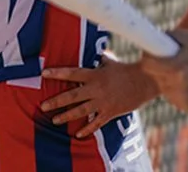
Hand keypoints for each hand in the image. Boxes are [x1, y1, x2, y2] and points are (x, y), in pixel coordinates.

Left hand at [39, 54, 157, 137]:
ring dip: (66, 116)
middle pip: (72, 96)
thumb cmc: (127, 69)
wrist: (144, 82)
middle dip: (56, 101)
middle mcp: (96, 89)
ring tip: (55, 120)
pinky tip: (78, 134)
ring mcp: (102, 102)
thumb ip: (100, 59)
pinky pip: (95, 123)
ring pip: (80, 111)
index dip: (57, 73)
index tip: (44, 74)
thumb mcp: (111, 62)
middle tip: (43, 105)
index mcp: (94, 74)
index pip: (72, 73)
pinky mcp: (110, 113)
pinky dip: (86, 129)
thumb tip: (97, 52)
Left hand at [140, 29, 187, 113]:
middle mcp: (178, 88)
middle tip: (176, 55)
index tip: (153, 49)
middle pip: (155, 75)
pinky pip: (175, 96)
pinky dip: (179, 88)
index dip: (149, 54)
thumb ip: (171, 37)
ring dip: (170, 77)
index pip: (147, 63)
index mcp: (176, 68)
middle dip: (161, 64)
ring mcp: (184, 101)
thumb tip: (155, 38)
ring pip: (165, 86)